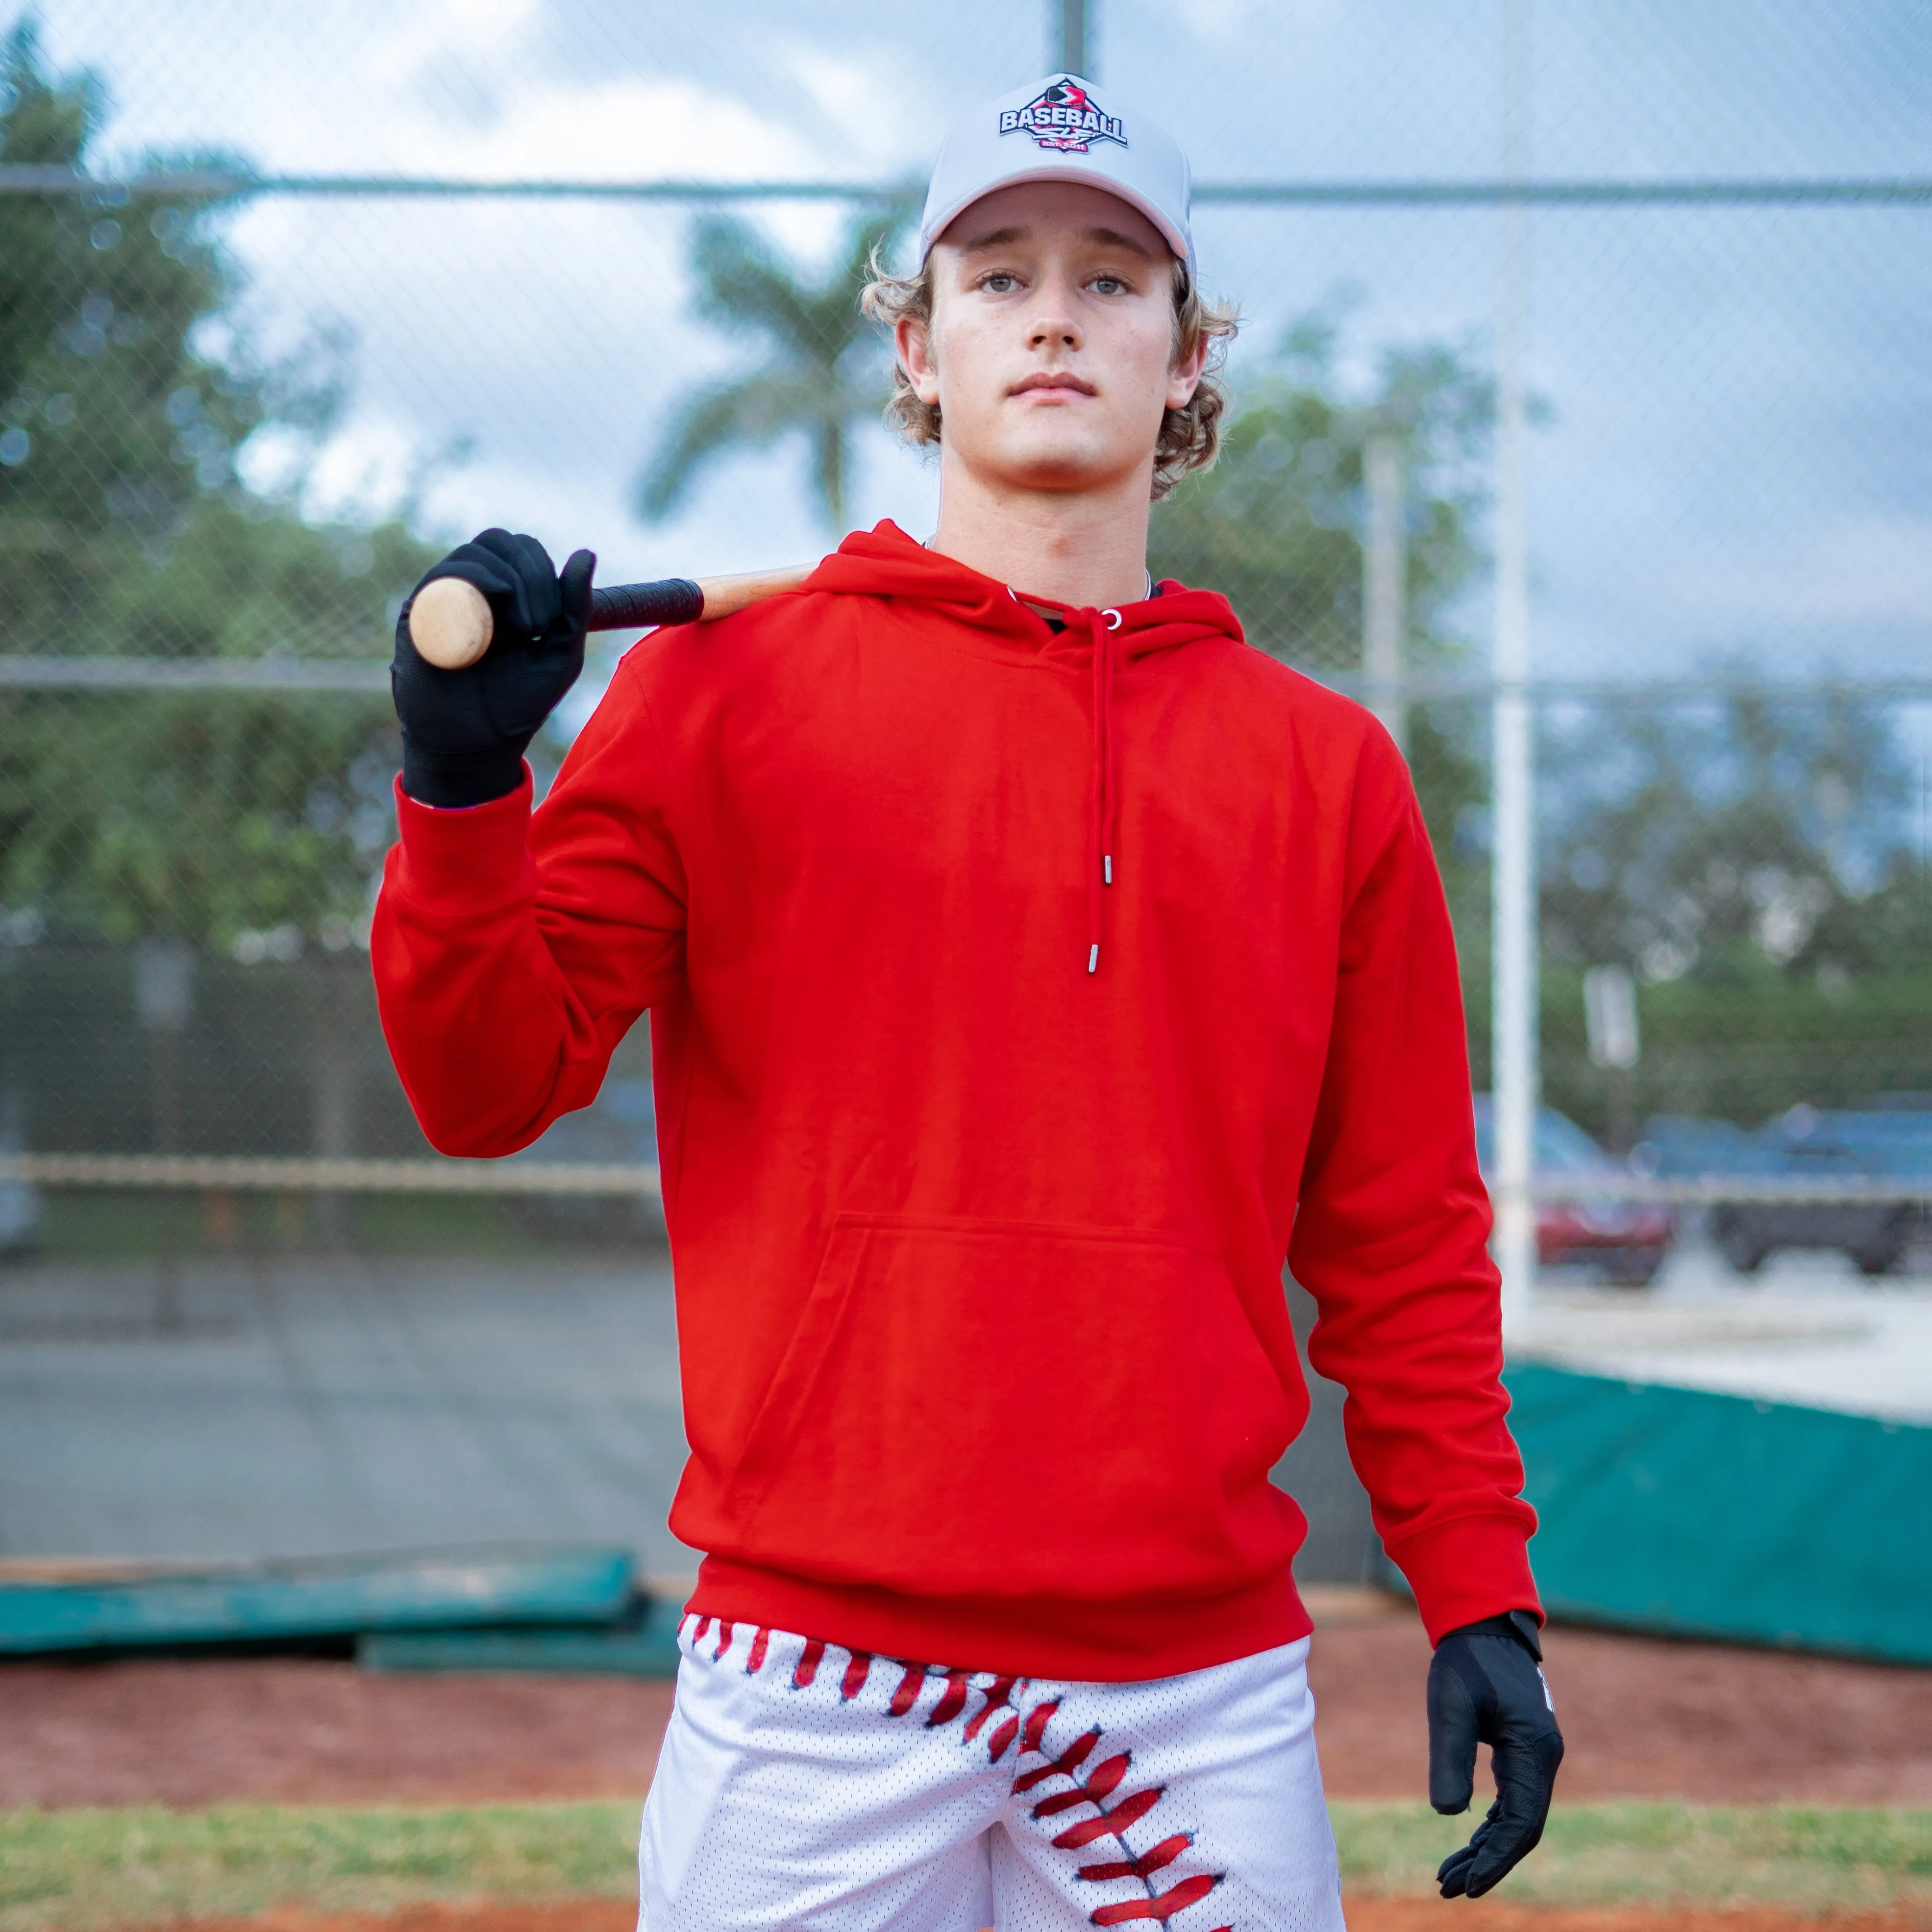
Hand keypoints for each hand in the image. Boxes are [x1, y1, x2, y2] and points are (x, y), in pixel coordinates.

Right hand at [392, 529, 594, 806]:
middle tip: (540, 621)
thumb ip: (575, 606)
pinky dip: (474, 583)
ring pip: (471, 554)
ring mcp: (443, 600)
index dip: (541, 568)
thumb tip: (585, 553)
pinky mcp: (419, 617)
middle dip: (529, 571)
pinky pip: (442, 579)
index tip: (554, 617)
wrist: (478, 745)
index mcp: (504, 595)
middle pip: (496, 541)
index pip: (520, 549)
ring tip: (523, 627)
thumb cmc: (518, 704)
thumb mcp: (560, 652)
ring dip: (508, 580)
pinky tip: (496, 618)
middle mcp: (471, 591)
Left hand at [1427, 1610, 1563, 1897]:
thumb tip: (1447, 1813)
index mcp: (1534, 1751)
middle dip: (1488, 1862)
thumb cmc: (1465, 1661)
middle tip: (1449, 1887)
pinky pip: (1514, 1799)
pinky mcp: (1523, 1749)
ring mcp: (1536, 1754)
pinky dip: (1493, 1823)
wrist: (1482, 1624)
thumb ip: (1450, 1758)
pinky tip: (1473, 1838)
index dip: (1495, 1859)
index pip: (1521, 1824)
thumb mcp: (1450, 1707)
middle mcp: (1543, 1758)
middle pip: (1521, 1828)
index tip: (1466, 1884)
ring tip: (1451, 1873)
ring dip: (1488, 1846)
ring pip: (1518, 1816)